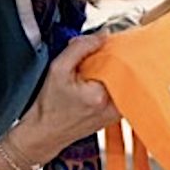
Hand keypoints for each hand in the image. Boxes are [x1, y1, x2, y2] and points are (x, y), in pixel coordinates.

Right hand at [14, 33, 119, 162]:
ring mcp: (117, 113)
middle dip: (113, 59)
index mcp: (101, 95)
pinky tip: (95, 81)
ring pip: (123, 82)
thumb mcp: (58, 69)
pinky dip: (110, 83)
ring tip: (93, 70)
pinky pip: (120, 92)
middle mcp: (114, 107)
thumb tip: (103, 35)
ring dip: (112, 71)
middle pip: (125, 72)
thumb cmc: (48, 106)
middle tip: (96, 57)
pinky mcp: (115, 116)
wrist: (44, 133)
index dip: (113, 49)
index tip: (102, 45)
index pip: (121, 62)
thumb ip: (80, 47)